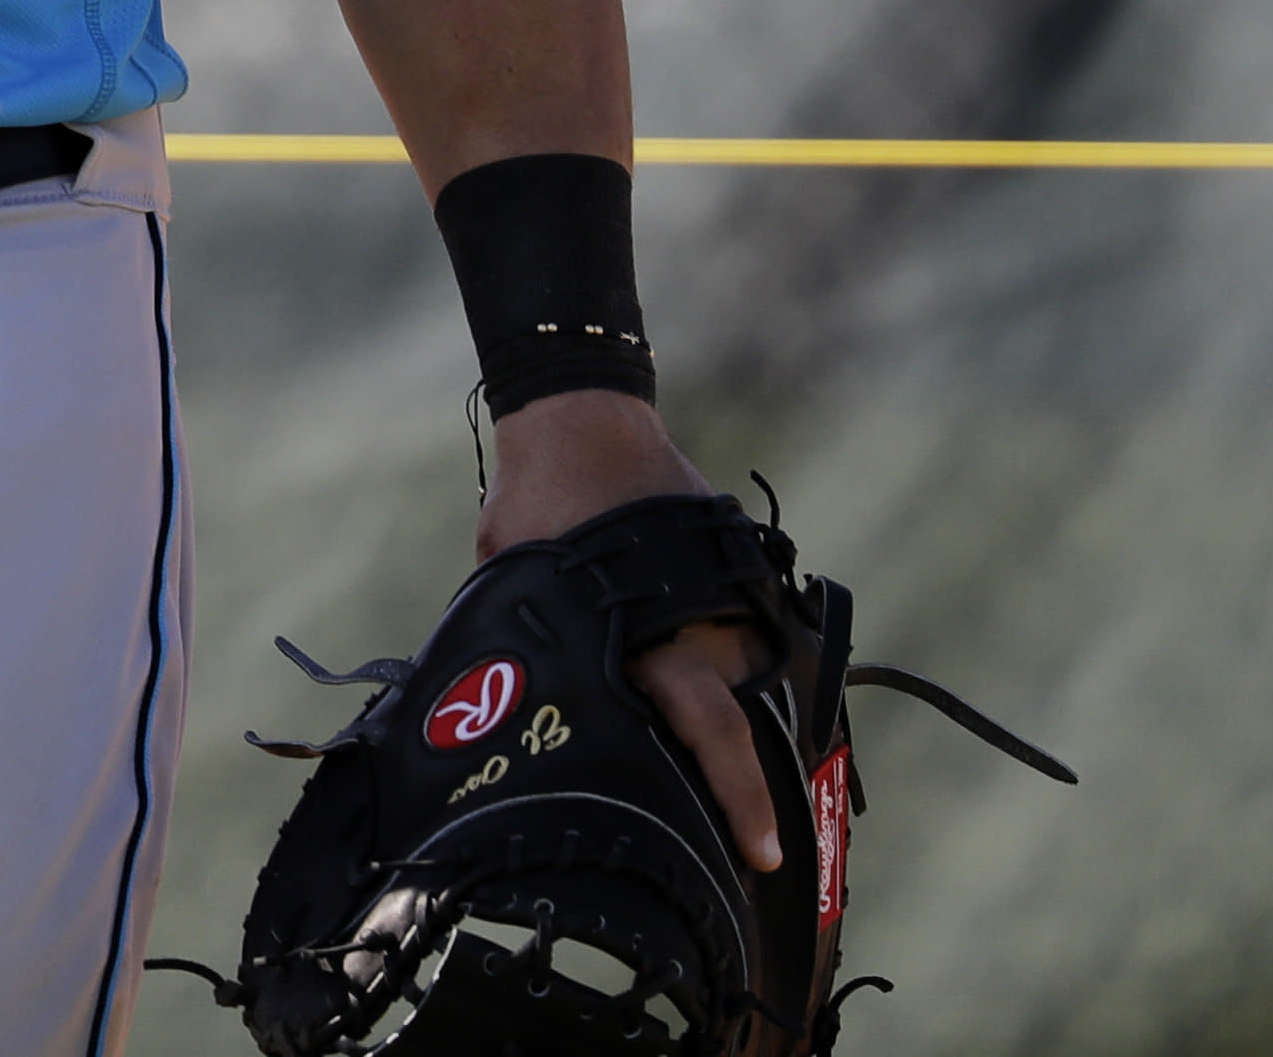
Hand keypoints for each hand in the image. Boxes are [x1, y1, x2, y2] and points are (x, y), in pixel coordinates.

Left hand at [474, 388, 785, 874]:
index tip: (765, 853)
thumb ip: (538, 658)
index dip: (736, 798)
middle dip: (733, 775)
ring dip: (716, 707)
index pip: (710, 730)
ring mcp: (734, 594)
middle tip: (722, 827)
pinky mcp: (741, 573)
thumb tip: (508, 729)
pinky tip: (696, 674)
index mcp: (650, 630)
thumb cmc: (541, 503)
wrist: (582, 418)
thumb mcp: (520, 589)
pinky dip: (721, 661)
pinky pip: (741, 639)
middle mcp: (709, 619)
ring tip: (690, 728)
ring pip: (740, 682)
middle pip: (733, 722)